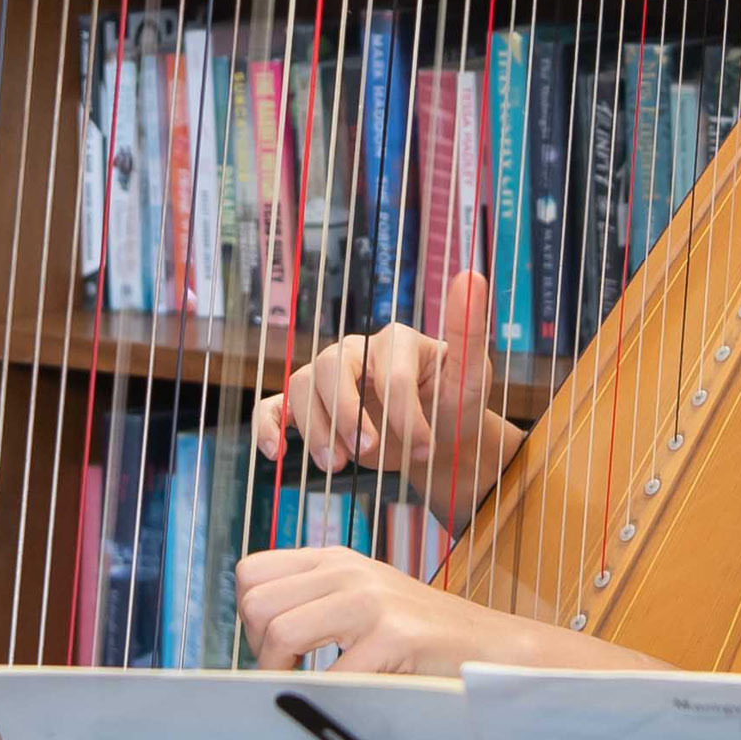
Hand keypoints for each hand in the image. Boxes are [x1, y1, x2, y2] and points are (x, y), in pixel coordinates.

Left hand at [234, 543, 549, 674]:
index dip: (248, 617)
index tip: (275, 647)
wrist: (489, 645)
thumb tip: (255, 631)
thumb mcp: (362, 601)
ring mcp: (371, 599)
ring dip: (282, 674)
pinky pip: (330, 675)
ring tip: (307, 686)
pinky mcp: (395, 634)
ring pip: (282, 633)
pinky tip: (342, 699)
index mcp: (334, 559)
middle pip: (257, 604)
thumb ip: (314, 602)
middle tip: (288, 672)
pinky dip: (325, 696)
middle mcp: (347, 570)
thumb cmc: (420, 635)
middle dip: (260, 650)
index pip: (250, 572)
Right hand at [247, 270, 518, 523]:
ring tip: (336, 465)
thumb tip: (471, 274)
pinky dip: (267, 426)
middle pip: (331, 368)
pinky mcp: (312, 407)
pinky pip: (275, 407)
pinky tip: (275, 452)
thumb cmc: (456, 407)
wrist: (438, 445)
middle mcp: (356, 352)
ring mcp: (330, 378)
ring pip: (301, 387)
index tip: (425, 448)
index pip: (389, 375)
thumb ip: (469, 332)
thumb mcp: (473, 377)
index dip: (405, 415)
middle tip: (368, 451)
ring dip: (314, 428)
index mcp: (395, 341)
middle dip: (347, 415)